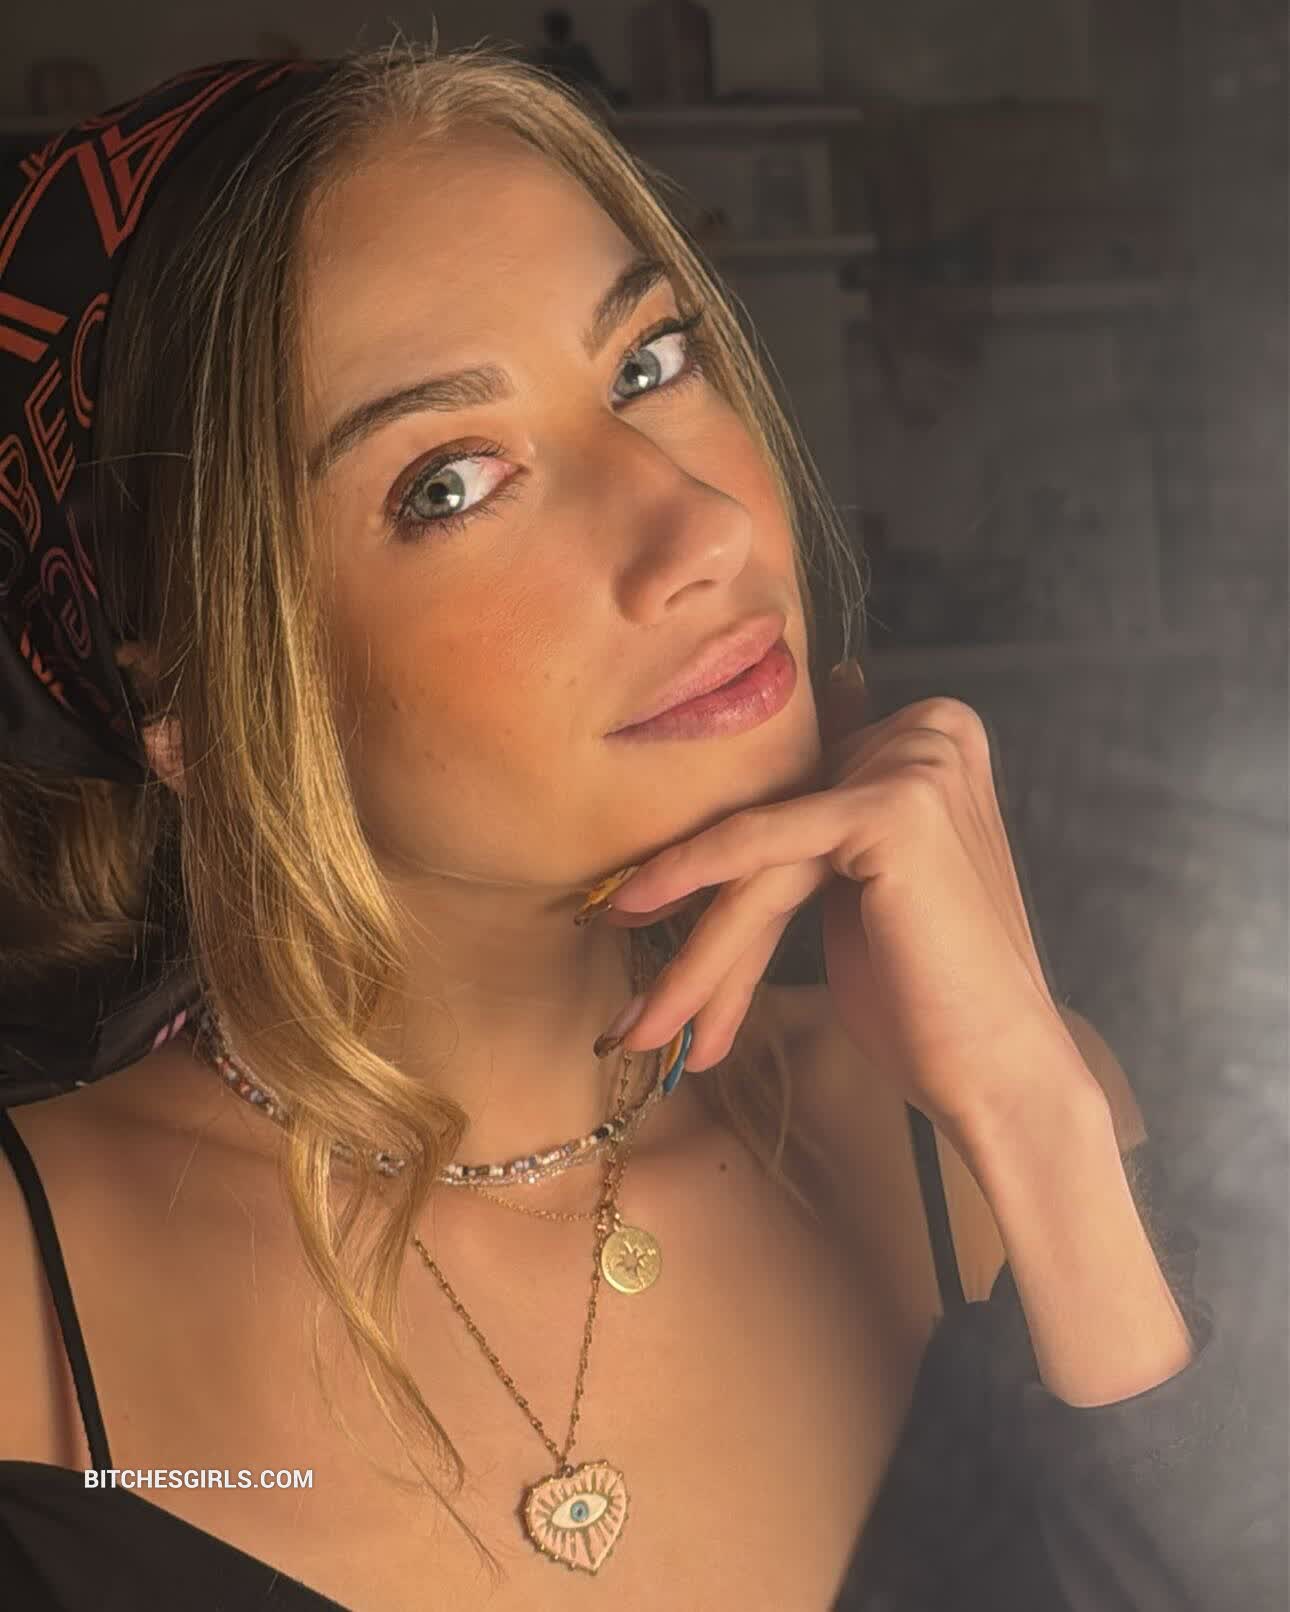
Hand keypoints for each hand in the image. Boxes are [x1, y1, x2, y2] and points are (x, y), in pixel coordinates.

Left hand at [592, 662, 1096, 1140]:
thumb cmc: (929, 995)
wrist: (998, 1069)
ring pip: (758, 853)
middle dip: (694, 923)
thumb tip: (729, 794)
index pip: (790, 807)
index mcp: (929, 737)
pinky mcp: (891, 805)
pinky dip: (689, 880)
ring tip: (637, 1022)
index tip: (641, 927)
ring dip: (690, 947)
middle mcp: (928, 733)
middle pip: (771, 834)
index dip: (713, 879)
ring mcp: (915, 763)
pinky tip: (634, 909)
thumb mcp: (861, 885)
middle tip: (633, 1002)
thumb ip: (810, 830)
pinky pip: (760, 844)